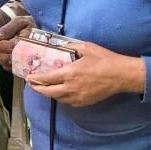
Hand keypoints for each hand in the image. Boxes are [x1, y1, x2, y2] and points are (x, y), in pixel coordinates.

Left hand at [0, 16, 33, 64]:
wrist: (42, 34)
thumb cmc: (29, 26)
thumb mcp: (21, 21)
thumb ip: (9, 27)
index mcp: (26, 42)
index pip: (7, 46)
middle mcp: (26, 54)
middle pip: (6, 57)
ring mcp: (25, 62)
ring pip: (7, 64)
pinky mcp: (24, 67)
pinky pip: (10, 67)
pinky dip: (3, 61)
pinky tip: (2, 54)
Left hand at [26, 39, 145, 107]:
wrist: (122, 75)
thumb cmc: (105, 60)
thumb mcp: (86, 47)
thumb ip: (70, 46)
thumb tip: (61, 46)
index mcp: (69, 73)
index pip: (46, 79)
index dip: (35, 79)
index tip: (28, 77)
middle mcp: (71, 88)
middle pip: (48, 92)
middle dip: (37, 89)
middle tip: (32, 84)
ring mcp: (77, 97)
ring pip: (57, 98)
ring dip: (49, 93)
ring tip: (44, 88)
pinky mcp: (84, 102)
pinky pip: (67, 102)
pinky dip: (60, 98)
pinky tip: (60, 92)